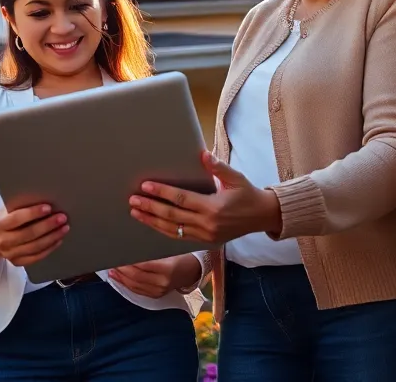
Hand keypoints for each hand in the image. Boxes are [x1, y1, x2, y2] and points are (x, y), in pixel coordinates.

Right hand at [0, 203, 68, 266]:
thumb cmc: (5, 219)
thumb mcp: (7, 211)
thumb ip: (21, 207)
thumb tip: (46, 199)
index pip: (17, 219)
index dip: (33, 213)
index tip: (48, 207)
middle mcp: (3, 241)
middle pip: (28, 234)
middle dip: (48, 225)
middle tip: (62, 217)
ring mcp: (10, 254)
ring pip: (35, 247)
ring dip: (52, 237)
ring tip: (64, 228)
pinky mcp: (18, 262)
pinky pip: (37, 257)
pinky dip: (50, 248)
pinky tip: (59, 240)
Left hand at [109, 254, 201, 297]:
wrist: (192, 271)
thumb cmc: (180, 255)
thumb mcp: (168, 249)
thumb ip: (151, 249)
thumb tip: (130, 247)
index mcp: (167, 268)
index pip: (142, 265)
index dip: (128, 261)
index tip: (118, 254)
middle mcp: (163, 282)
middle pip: (136, 276)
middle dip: (121, 269)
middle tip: (111, 260)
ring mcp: (159, 291)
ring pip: (135, 285)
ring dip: (121, 277)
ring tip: (111, 269)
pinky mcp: (156, 295)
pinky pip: (138, 291)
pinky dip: (125, 284)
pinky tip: (117, 278)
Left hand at [129, 151, 280, 245]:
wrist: (262, 217)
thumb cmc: (247, 194)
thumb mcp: (236, 178)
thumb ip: (218, 167)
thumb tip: (203, 154)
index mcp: (213, 207)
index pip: (181, 199)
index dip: (162, 192)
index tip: (146, 186)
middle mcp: (207, 224)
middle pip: (172, 216)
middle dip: (150, 207)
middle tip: (133, 200)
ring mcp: (205, 235)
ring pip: (172, 229)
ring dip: (151, 221)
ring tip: (135, 212)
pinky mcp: (204, 241)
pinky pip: (179, 237)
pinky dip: (163, 230)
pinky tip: (151, 223)